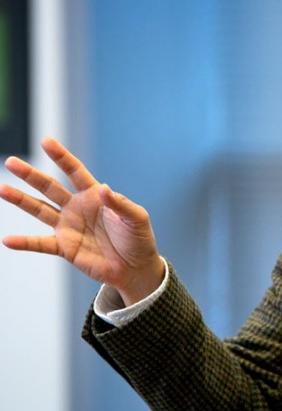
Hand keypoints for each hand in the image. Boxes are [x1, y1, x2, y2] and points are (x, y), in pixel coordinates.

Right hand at [0, 138, 164, 305]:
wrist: (135, 268)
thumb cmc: (138, 239)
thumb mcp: (137, 218)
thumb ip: (120, 204)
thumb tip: (104, 189)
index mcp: (95, 196)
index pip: (75, 172)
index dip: (61, 157)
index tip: (46, 142)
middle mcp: (77, 208)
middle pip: (50, 187)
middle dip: (31, 175)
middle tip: (11, 162)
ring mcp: (69, 227)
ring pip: (40, 210)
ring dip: (21, 200)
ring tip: (2, 189)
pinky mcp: (65, 247)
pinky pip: (41, 244)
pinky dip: (25, 242)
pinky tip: (8, 240)